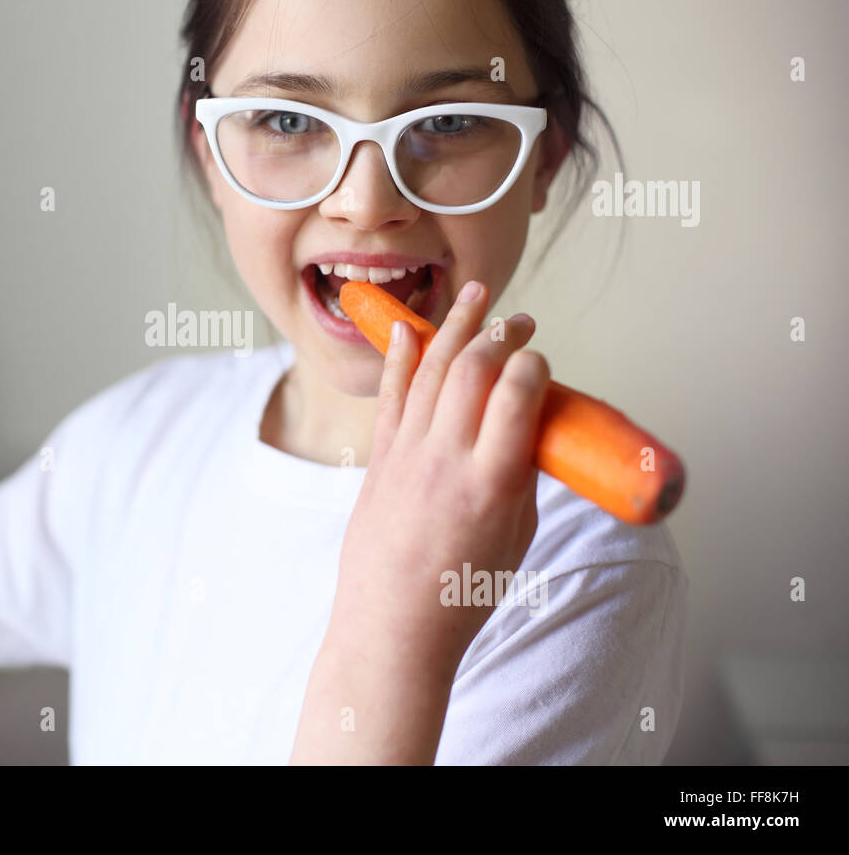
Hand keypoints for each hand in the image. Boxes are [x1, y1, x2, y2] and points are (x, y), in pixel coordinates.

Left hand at [331, 280, 550, 672]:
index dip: (534, 364)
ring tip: (475, 297)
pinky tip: (410, 328)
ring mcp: (407, 456)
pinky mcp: (380, 459)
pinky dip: (400, 356)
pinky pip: (390, 395)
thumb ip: (521, 472)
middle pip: (473, 369)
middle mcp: (445, 460)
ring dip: (456, 327)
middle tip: (520, 322)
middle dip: (500, 334)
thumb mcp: (517, 536)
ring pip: (430, 370)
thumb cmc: (463, 592)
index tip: (543, 362)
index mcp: (491, 484)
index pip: (517, 394)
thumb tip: (526, 424)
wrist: (393, 625)